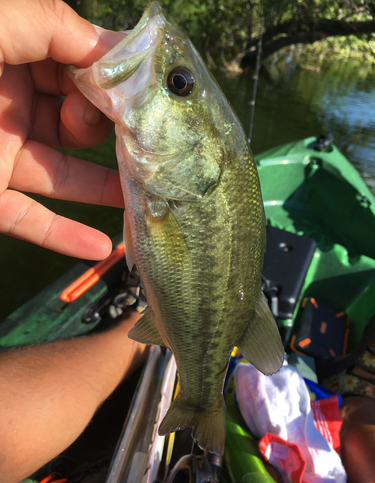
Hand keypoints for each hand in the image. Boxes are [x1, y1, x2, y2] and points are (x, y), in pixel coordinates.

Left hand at [0, 0, 124, 259]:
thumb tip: (115, 49)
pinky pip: (29, 220)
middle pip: (76, 124)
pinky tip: (100, 247)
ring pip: (63, 176)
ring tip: (148, 198)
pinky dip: (63, 236)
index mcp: (9, 57)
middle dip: (107, 132)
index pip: (77, 69)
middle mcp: (8, 107)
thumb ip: (52, 23)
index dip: (109, 83)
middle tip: (125, 139)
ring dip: (105, 190)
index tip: (137, 99)